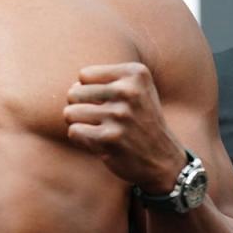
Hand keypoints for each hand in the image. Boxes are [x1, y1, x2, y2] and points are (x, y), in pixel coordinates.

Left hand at [64, 63, 186, 193]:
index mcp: (136, 74)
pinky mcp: (110, 138)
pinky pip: (74, 132)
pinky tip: (98, 141)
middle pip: (73, 93)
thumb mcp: (136, 89)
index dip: (89, 90)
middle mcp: (129, 91)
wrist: (163, 159)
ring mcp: (119, 115)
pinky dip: (81, 139)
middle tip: (99, 118)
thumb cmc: (140, 119)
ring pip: (70, 113)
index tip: (106, 102)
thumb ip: (104, 80)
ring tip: (98, 129)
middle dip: (80, 107)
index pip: (84, 76)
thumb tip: (73, 89)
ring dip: (79, 124)